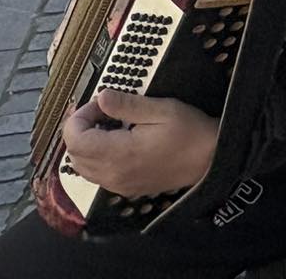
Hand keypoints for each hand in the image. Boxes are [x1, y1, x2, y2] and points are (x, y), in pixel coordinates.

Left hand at [62, 89, 219, 196]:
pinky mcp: (125, 189)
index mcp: (119, 154)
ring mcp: (118, 184)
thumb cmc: (190, 132)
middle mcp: (113, 174)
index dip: (79, 118)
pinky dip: (96, 158)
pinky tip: (116, 143)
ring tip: (108, 126)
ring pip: (82, 168)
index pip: (75, 140)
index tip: (98, 104)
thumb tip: (101, 97)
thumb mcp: (162, 110)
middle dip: (80, 130)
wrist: (211, 160)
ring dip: (86, 145)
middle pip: (73, 155)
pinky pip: (96, 175)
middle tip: (102, 111)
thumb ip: (128, 105)